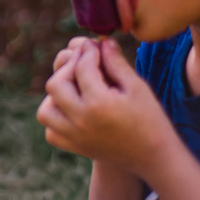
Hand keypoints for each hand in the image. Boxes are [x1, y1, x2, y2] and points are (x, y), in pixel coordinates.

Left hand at [38, 38, 175, 173]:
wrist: (154, 157)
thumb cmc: (150, 118)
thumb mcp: (137, 87)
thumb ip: (116, 63)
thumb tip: (101, 42)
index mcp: (99, 103)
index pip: (82, 67)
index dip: (88, 51)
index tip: (94, 44)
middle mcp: (81, 121)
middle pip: (55, 85)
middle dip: (68, 68)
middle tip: (83, 61)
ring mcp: (74, 137)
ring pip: (45, 110)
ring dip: (56, 95)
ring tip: (75, 87)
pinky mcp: (75, 148)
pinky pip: (50, 132)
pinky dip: (57, 119)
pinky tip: (74, 108)